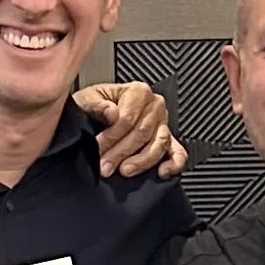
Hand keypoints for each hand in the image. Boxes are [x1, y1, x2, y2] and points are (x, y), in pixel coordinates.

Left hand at [73, 81, 189, 178]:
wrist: (93, 117)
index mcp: (138, 92)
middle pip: (142, 132)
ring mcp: (163, 125)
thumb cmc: (93, 108)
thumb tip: (112, 113)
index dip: (113, 135)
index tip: (99, 147)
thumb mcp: (87, 100)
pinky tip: (161, 173)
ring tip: (124, 170)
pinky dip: (173, 164)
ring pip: (158, 144)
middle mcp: (154, 106)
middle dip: (122, 152)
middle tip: (105, 166)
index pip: (129, 117)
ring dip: (141, 161)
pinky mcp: (168, 142)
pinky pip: (178, 153)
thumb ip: (97, 104)